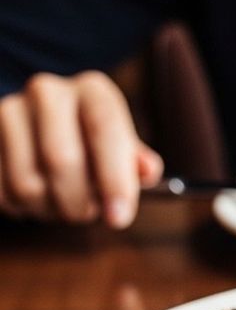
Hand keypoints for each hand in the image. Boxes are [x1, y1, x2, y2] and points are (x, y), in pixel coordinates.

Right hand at [0, 71, 162, 227]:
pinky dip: (22, 208)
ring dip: (50, 210)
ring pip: (27, 183)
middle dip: (79, 202)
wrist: (42, 128)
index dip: (114, 178)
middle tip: (88, 215)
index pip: (104, 129)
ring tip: (62, 204)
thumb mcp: (121, 147)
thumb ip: (136, 162)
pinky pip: (2, 192)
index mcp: (93, 90)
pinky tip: (36, 198)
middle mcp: (48, 91)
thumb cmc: (94, 145)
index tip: (119, 219)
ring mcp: (8, 109)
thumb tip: (147, 171)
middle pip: (61, 159)